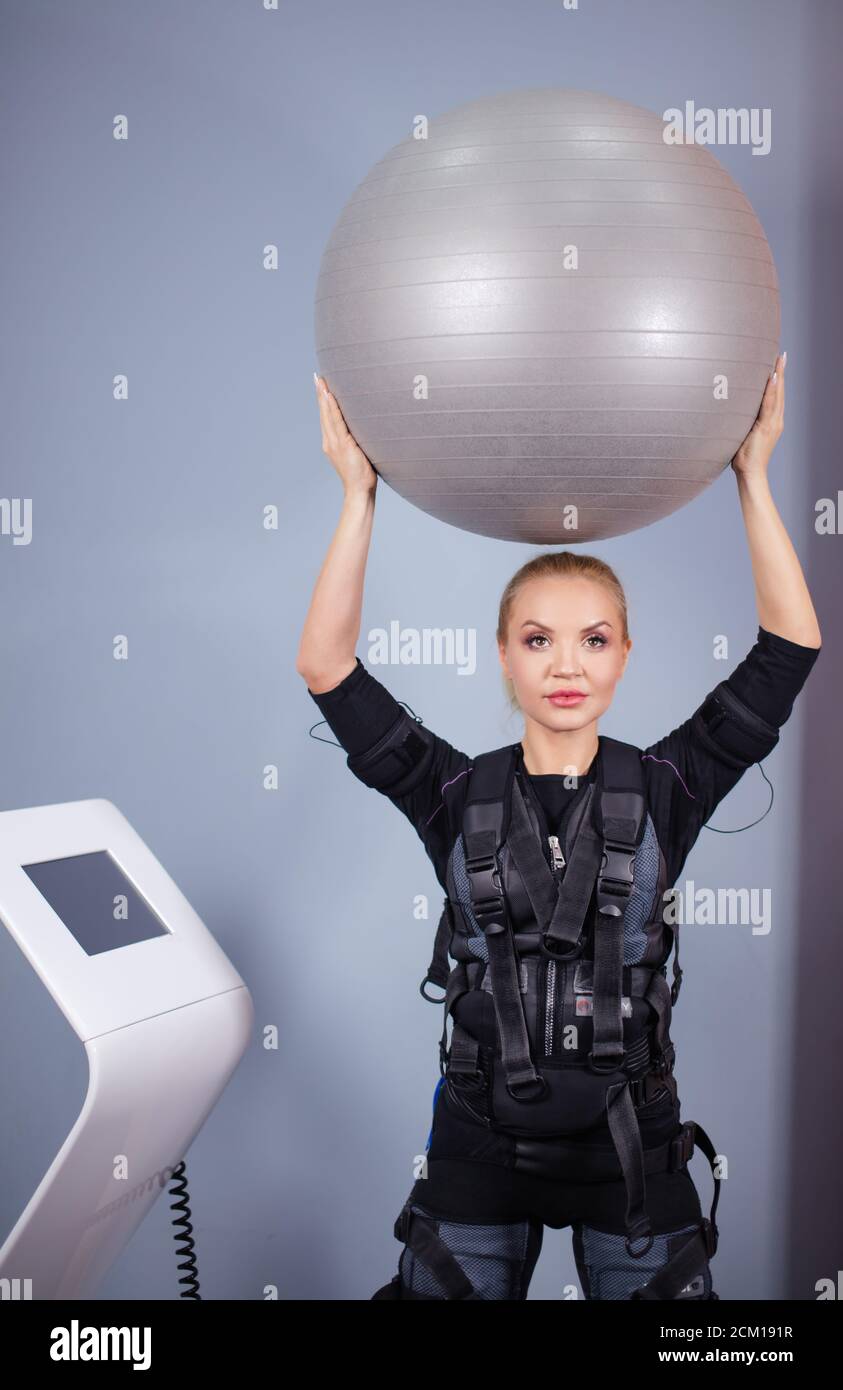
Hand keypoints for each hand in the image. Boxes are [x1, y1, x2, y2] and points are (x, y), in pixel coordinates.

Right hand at [314, 374, 376, 494]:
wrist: (360, 491)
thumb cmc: (363, 474)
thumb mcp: (359, 452)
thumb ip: (358, 440)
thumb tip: (367, 427)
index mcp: (333, 442)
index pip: (327, 417)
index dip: (323, 401)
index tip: (321, 385)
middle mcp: (330, 441)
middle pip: (324, 413)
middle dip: (321, 394)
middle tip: (317, 377)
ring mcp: (334, 443)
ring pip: (328, 415)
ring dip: (324, 397)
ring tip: (321, 381)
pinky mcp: (342, 445)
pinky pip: (336, 422)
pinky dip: (332, 409)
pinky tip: (329, 397)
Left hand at [730, 351, 785, 479]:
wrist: (749, 473)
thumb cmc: (743, 457)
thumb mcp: (741, 434)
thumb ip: (741, 422)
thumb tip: (729, 411)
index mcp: (770, 421)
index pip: (775, 395)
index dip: (777, 379)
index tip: (776, 363)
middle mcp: (775, 420)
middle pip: (780, 391)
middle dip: (780, 372)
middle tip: (782, 355)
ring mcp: (773, 424)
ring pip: (778, 395)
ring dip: (778, 376)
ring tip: (779, 360)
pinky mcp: (768, 428)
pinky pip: (770, 405)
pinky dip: (772, 391)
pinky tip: (773, 378)